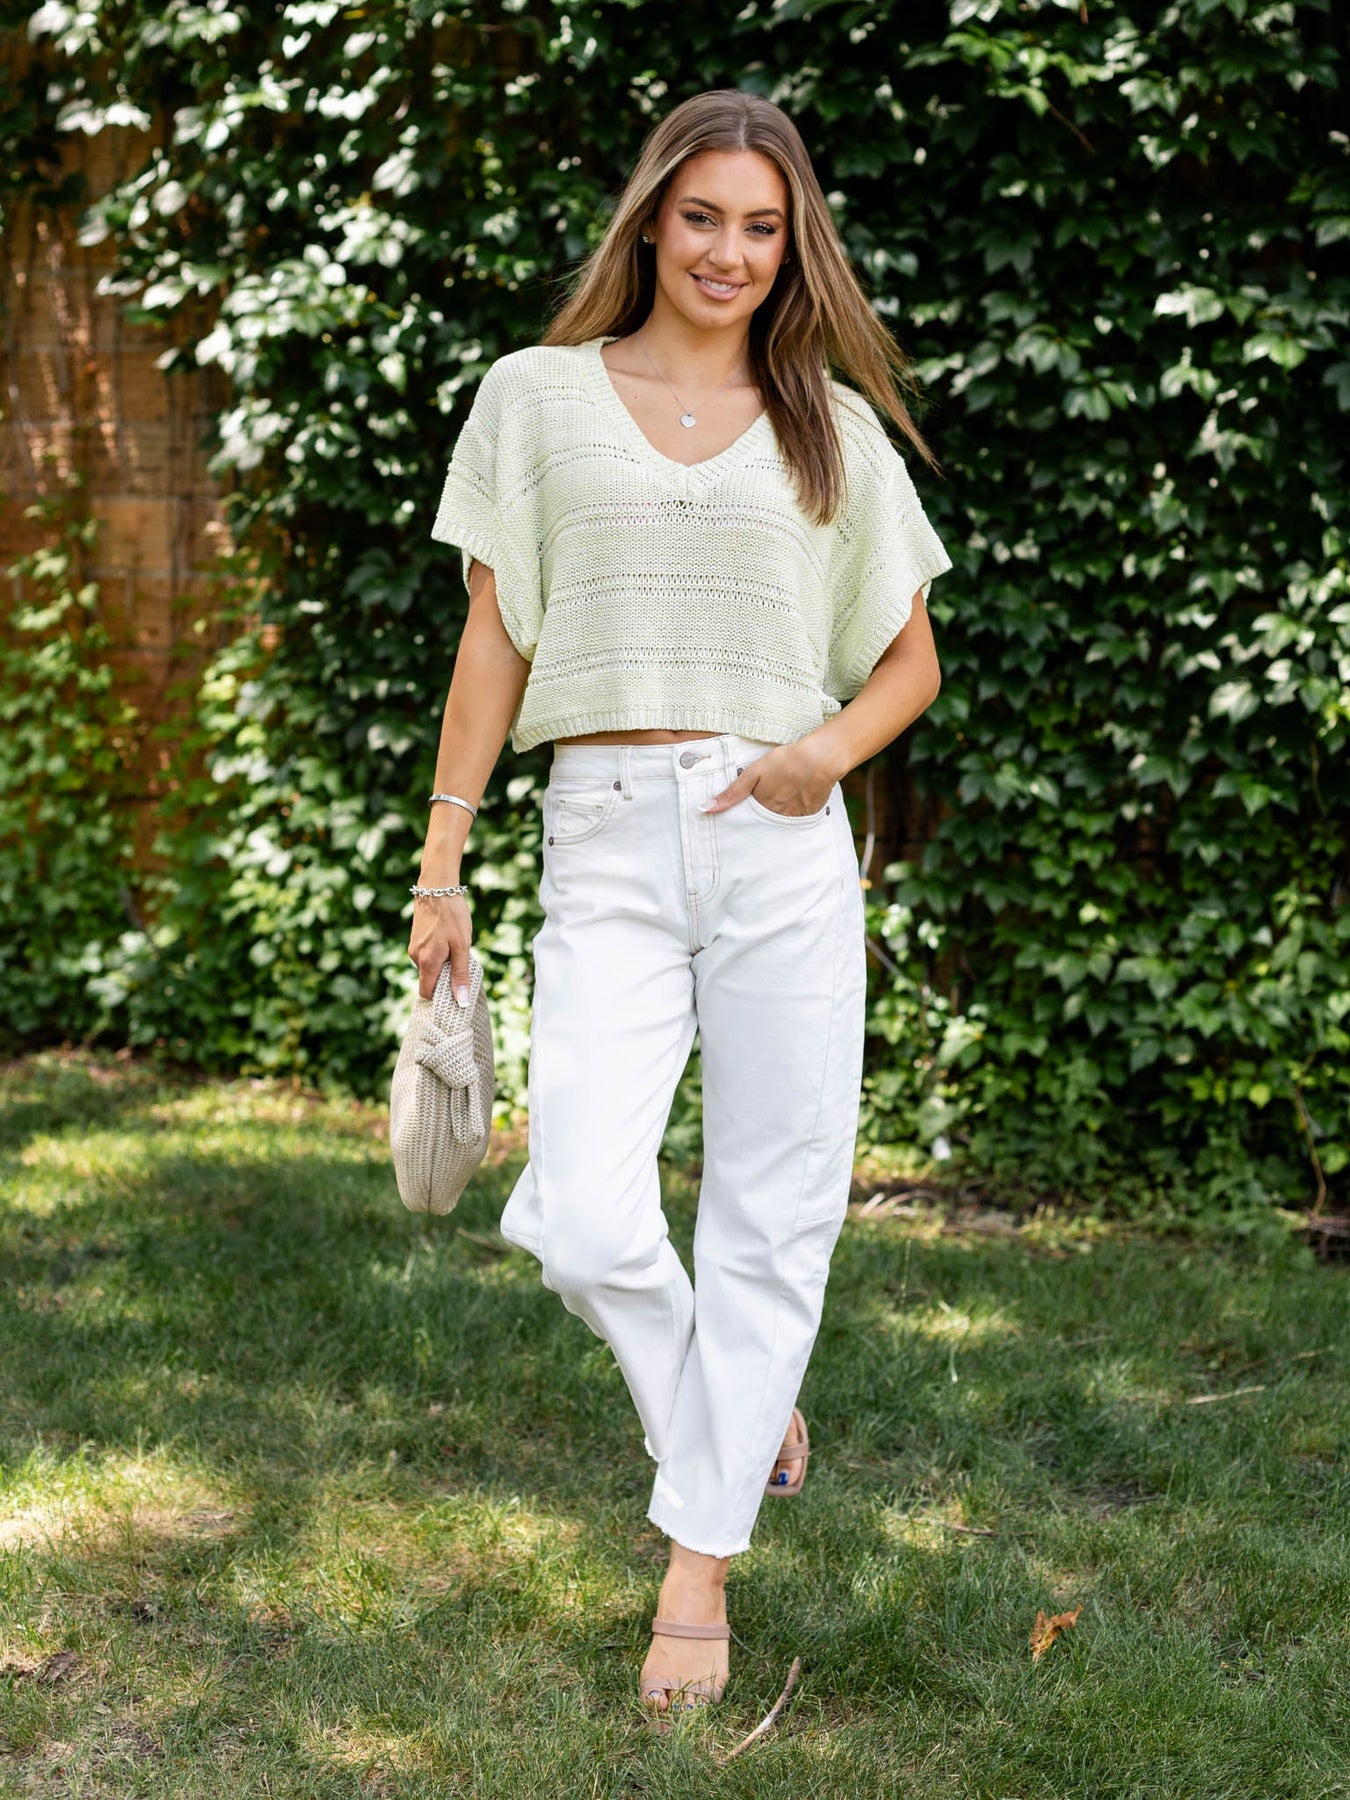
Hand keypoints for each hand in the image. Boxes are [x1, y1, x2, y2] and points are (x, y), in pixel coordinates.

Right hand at [408, 892, 473, 1003]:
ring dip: (443, 965)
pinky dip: (439, 955)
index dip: (440, 998)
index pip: (427, 993)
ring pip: (429, 967)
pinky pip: (427, 955)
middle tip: (463, 969)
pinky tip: (450, 942)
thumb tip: (461, 1001)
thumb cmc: (452, 915)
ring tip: (457, 950)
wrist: (437, 887)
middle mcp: (416, 957)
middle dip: (445, 980)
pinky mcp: (416, 939)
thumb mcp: (462, 946)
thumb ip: (461, 974)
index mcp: (427, 962)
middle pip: (429, 980)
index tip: (456, 996)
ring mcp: (414, 947)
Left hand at [700, 738, 839, 816]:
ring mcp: (794, 817)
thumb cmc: (785, 762)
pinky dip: (791, 817)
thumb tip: (705, 809)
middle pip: (762, 827)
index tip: (732, 829)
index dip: (740, 824)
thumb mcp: (752, 773)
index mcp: (761, 808)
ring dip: (774, 822)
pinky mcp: (809, 814)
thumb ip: (731, 793)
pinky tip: (791, 807)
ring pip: (779, 825)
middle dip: (756, 827)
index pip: (745, 824)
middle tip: (754, 822)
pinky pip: (796, 821)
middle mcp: (776, 817)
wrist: (820, 759)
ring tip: (774, 812)